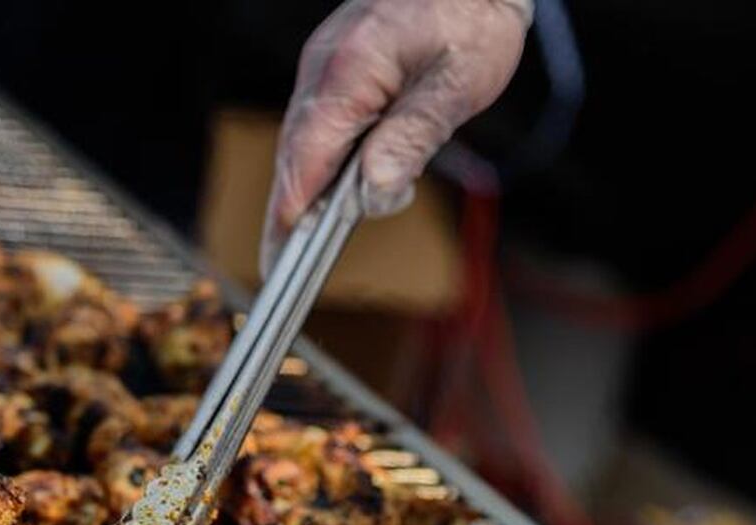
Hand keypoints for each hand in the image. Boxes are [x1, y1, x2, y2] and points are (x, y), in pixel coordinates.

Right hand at [261, 0, 531, 275]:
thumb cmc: (474, 19)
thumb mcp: (457, 85)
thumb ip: (413, 137)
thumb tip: (373, 190)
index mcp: (350, 69)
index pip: (307, 156)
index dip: (291, 212)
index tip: (281, 260)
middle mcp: (324, 67)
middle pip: (294, 155)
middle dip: (290, 212)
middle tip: (282, 269)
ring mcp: (323, 67)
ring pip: (301, 143)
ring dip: (307, 189)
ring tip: (309, 240)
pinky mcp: (333, 71)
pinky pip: (316, 126)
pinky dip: (321, 163)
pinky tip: (337, 190)